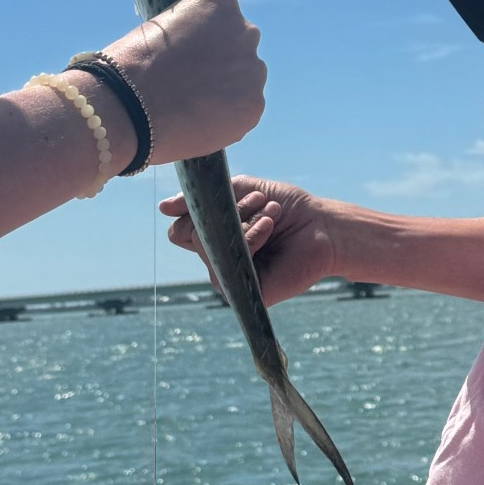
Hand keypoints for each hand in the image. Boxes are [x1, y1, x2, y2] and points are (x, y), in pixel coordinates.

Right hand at [105, 0, 265, 162]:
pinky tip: (198, 120)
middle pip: (240, 49)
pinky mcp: (254, 105)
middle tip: (193, 85)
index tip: (188, 59)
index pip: (225, 22)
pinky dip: (226, 118)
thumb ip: (194, 34)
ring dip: (227, 92)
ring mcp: (253, 69)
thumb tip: (204, 50)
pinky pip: (244, 111)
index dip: (205, 44)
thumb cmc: (134, 64)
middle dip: (222, 65)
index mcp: (222, 4)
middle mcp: (246, 32)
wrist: (129, 105)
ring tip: (192, 106)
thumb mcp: (166, 28)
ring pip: (246, 81)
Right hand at [161, 174, 339, 304]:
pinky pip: (228, 263)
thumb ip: (201, 199)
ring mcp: (229, 278)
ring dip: (241, 222)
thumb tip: (162, 208)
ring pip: (206, 248)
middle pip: (188, 236)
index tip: (227, 194)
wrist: (322, 225)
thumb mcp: (240, 191)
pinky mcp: (244, 293)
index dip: (194, 209)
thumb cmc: (285, 208)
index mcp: (213, 239)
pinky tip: (270, 229)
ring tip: (270, 214)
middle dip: (223, 211)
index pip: (180, 230)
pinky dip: (249, 239)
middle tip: (257, 202)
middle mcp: (217, 260)